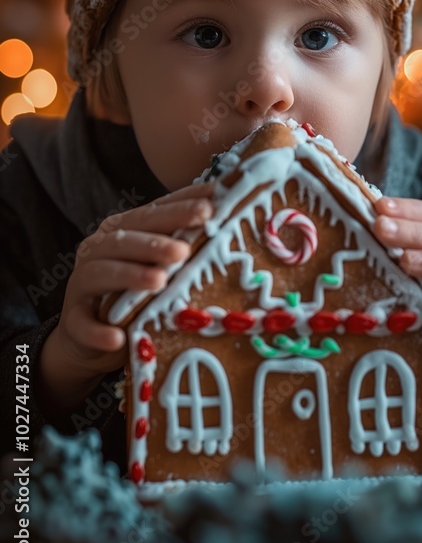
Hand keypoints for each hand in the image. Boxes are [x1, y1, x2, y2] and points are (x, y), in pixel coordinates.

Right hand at [55, 181, 216, 380]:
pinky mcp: (72, 321)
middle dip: (156, 240)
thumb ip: (181, 245)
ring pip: (102, 273)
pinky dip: (100, 330)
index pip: (153, 212)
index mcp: (123, 229)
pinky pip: (84, 325)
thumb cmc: (136, 295)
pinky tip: (118, 337)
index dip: (180, 206)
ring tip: (160, 280)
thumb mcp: (159, 267)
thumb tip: (227, 218)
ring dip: (131, 276)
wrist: (92, 337)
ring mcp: (81, 284)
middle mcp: (98, 249)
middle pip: (125, 238)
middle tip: (185, 248)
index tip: (211, 205)